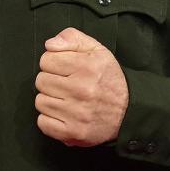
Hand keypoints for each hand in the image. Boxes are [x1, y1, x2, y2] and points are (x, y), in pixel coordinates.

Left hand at [34, 27, 128, 146]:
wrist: (128, 111)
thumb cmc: (108, 78)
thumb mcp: (96, 50)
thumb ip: (72, 38)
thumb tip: (49, 45)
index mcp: (87, 66)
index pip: (46, 59)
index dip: (54, 62)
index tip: (65, 69)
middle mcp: (82, 90)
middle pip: (41, 81)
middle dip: (51, 81)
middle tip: (66, 84)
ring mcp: (77, 113)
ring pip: (40, 102)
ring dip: (50, 100)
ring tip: (66, 99)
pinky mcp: (73, 132)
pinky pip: (43, 123)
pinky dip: (49, 119)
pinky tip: (63, 113)